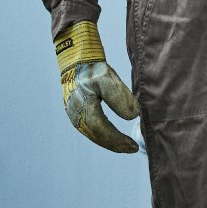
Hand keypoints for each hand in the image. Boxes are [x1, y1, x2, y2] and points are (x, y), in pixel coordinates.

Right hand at [54, 20, 140, 152]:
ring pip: (92, 133)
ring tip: (124, 145)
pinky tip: (111, 135)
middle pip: (97, 135)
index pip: (102, 130)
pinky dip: (101, 134)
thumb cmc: (92, 67)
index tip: (133, 146)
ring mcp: (73, 113)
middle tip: (131, 149)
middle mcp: (75, 113)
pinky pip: (88, 128)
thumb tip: (133, 116)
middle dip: (115, 144)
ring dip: (108, 141)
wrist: (75, 58)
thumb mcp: (108, 78)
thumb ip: (121, 97)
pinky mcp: (74, 110)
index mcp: (83, 106)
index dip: (118, 140)